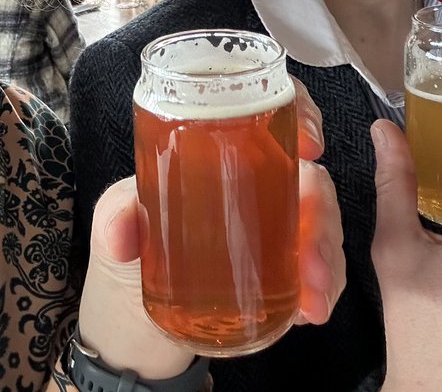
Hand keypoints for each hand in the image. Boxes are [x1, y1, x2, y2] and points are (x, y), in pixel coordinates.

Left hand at [77, 80, 344, 376]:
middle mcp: (256, 186)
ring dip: (328, 256)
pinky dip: (324, 290)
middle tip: (311, 252)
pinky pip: (320, 273)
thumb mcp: (114, 225)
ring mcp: (274, 231)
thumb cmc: (128, 254)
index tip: (308, 146)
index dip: (301, 113)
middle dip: (322, 210)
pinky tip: (312, 310)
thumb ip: (116, 217)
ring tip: (313, 293)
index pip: (269, 112)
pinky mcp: (283, 277)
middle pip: (310, 176)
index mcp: (219, 154)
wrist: (131, 329)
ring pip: (323, 225)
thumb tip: (122, 234)